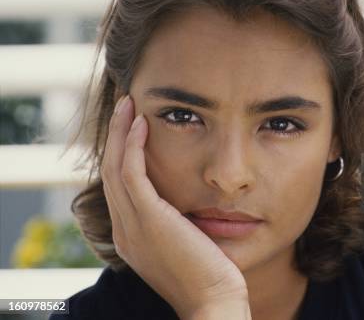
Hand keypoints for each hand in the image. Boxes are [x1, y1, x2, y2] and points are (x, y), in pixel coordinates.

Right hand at [101, 94, 250, 319]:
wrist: (214, 302)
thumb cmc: (210, 275)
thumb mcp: (186, 244)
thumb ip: (178, 223)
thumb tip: (188, 203)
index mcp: (131, 237)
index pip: (118, 187)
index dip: (121, 154)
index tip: (132, 127)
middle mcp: (124, 230)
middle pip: (110, 172)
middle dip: (115, 136)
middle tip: (125, 105)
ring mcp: (132, 226)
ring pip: (115, 167)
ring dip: (120, 132)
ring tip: (129, 103)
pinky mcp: (148, 219)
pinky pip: (131, 173)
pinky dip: (132, 146)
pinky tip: (141, 124)